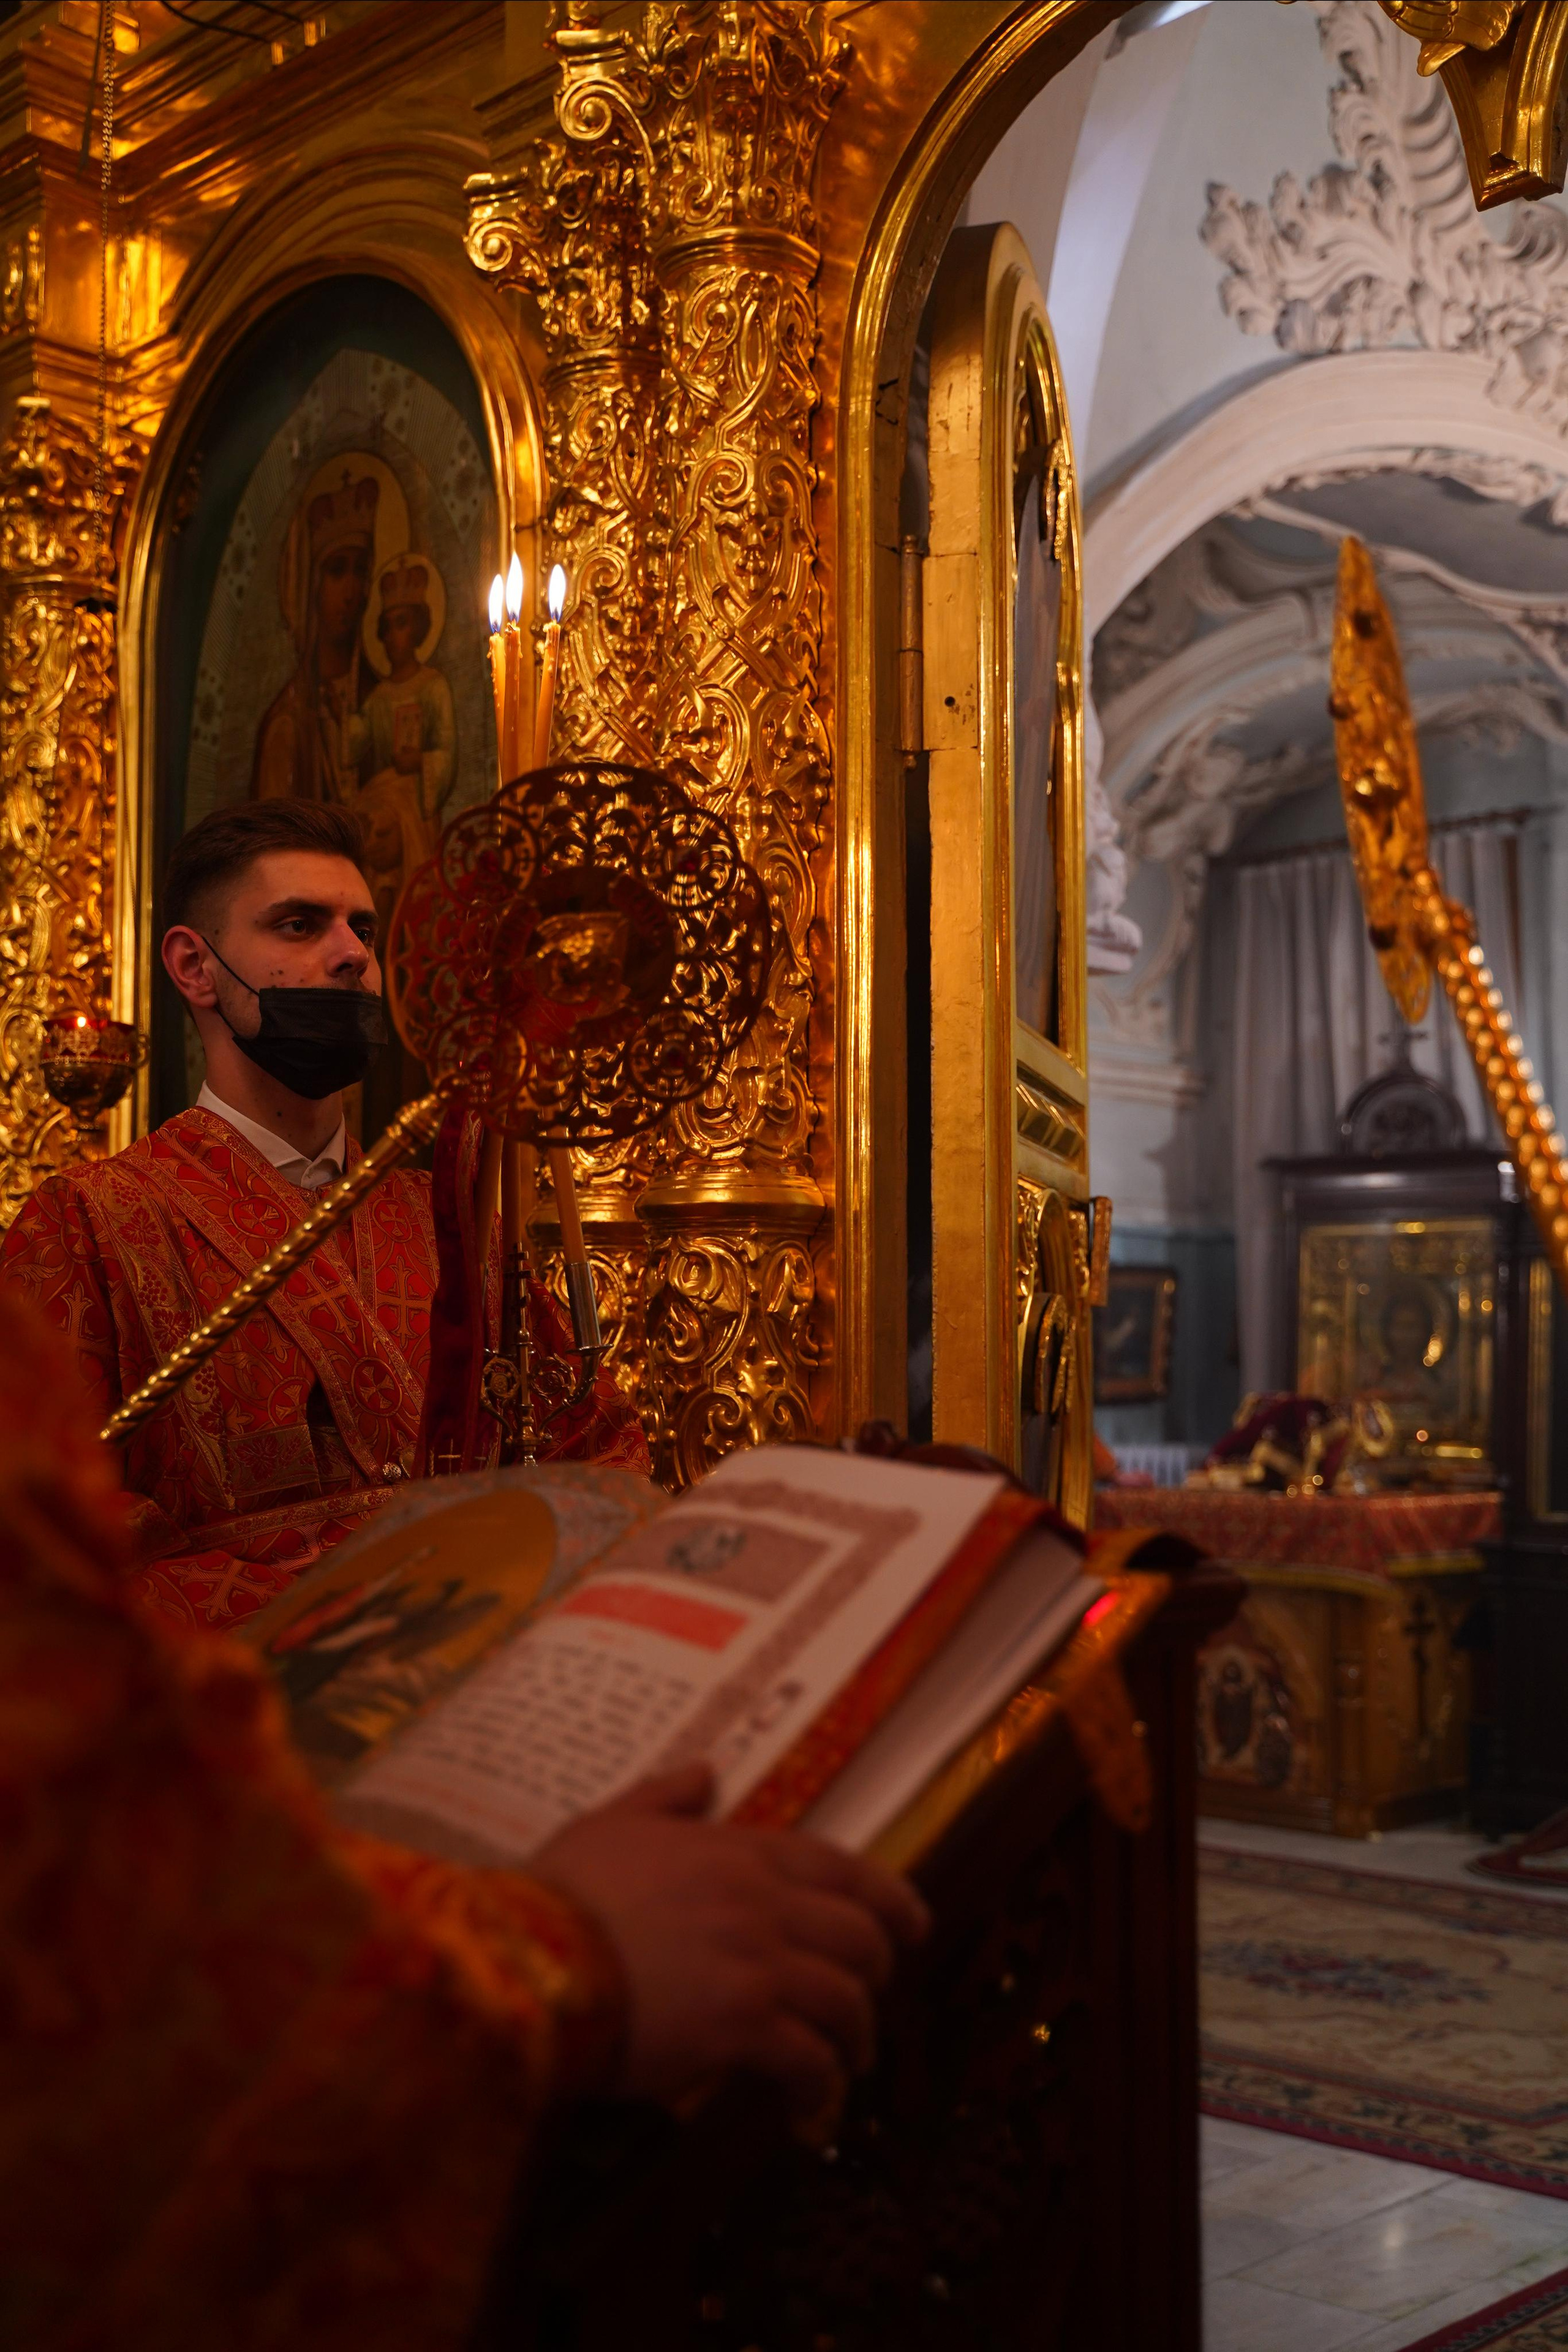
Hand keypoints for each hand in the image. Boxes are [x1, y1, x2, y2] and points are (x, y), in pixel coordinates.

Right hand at [529, 1762, 928, 2119]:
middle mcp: (761, 1903)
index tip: (914, 1925)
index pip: (842, 1869)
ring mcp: (757, 1963)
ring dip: (857, 2038)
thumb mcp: (610, 1822)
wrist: (526, 1958)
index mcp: (737, 1851)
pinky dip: (822, 2087)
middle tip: (869, 2002)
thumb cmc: (560, 1893)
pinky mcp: (742, 2026)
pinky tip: (810, 2108)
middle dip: (876, 1974)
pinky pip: (811, 2060)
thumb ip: (665, 1796)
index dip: (889, 1898)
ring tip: (847, 2066)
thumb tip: (706, 1773)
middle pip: (860, 1937)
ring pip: (847, 2001)